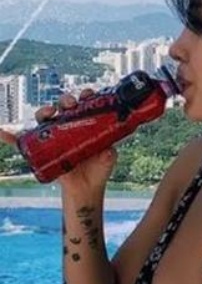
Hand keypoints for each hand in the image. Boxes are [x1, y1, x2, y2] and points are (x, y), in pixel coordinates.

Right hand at [0, 89, 116, 189]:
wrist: (86, 188)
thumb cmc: (98, 170)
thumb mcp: (107, 160)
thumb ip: (109, 155)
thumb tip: (107, 151)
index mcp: (86, 124)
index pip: (85, 105)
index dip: (86, 97)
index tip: (87, 95)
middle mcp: (69, 126)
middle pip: (64, 107)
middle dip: (66, 101)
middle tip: (69, 104)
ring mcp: (54, 136)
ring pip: (45, 118)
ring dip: (44, 111)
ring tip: (48, 114)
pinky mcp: (43, 148)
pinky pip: (23, 140)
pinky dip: (12, 135)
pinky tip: (4, 133)